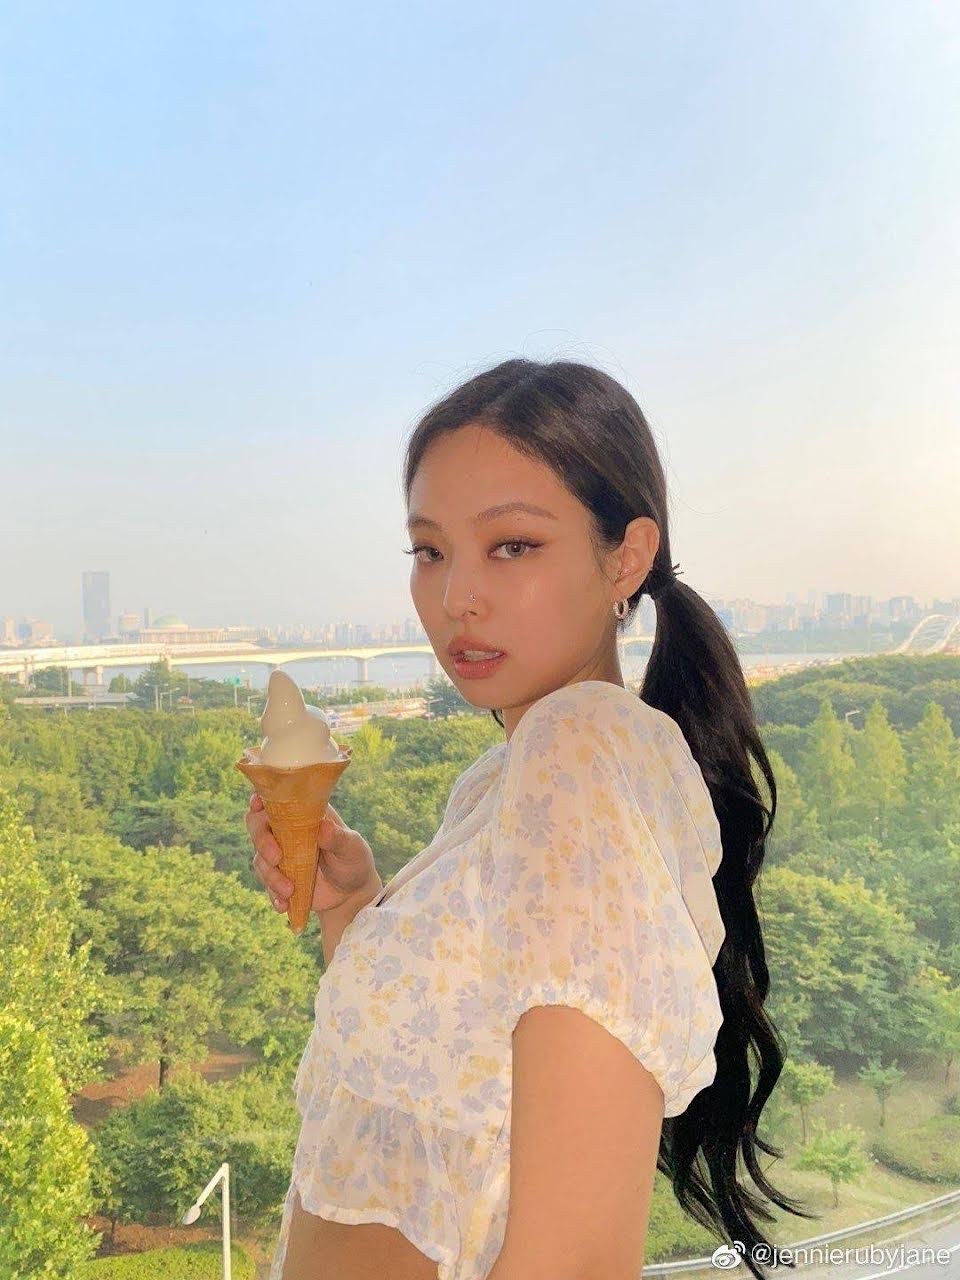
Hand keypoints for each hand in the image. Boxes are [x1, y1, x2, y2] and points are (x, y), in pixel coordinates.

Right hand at [247, 793, 380, 918]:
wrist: (351, 895)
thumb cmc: (354, 861)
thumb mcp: (352, 847)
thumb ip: (338, 837)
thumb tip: (322, 826)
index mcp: (304, 813)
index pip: (275, 797)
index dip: (261, 796)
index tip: (257, 804)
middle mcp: (287, 830)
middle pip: (256, 825)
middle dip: (261, 840)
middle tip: (277, 857)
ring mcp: (280, 854)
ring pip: (259, 858)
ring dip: (271, 875)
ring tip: (290, 891)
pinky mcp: (278, 877)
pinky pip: (266, 883)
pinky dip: (272, 894)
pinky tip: (284, 905)